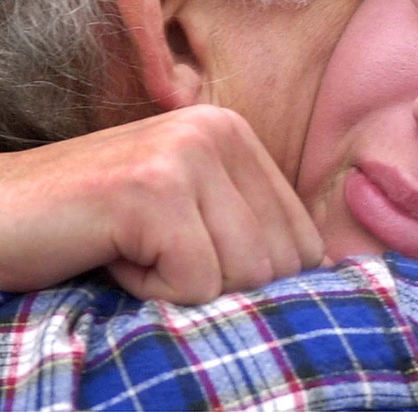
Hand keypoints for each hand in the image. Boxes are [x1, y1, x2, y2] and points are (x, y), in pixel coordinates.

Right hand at [0, 105, 322, 302]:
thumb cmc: (90, 223)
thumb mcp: (186, 208)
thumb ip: (247, 223)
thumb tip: (321, 266)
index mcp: (236, 132)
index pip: (303, 238)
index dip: (254, 275)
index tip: (189, 254)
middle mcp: (219, 131)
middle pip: (278, 260)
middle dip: (217, 282)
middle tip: (154, 252)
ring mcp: (186, 155)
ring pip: (242, 275)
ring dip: (180, 286)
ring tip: (131, 248)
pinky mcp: (153, 190)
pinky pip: (195, 284)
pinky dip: (150, 291)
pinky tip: (113, 254)